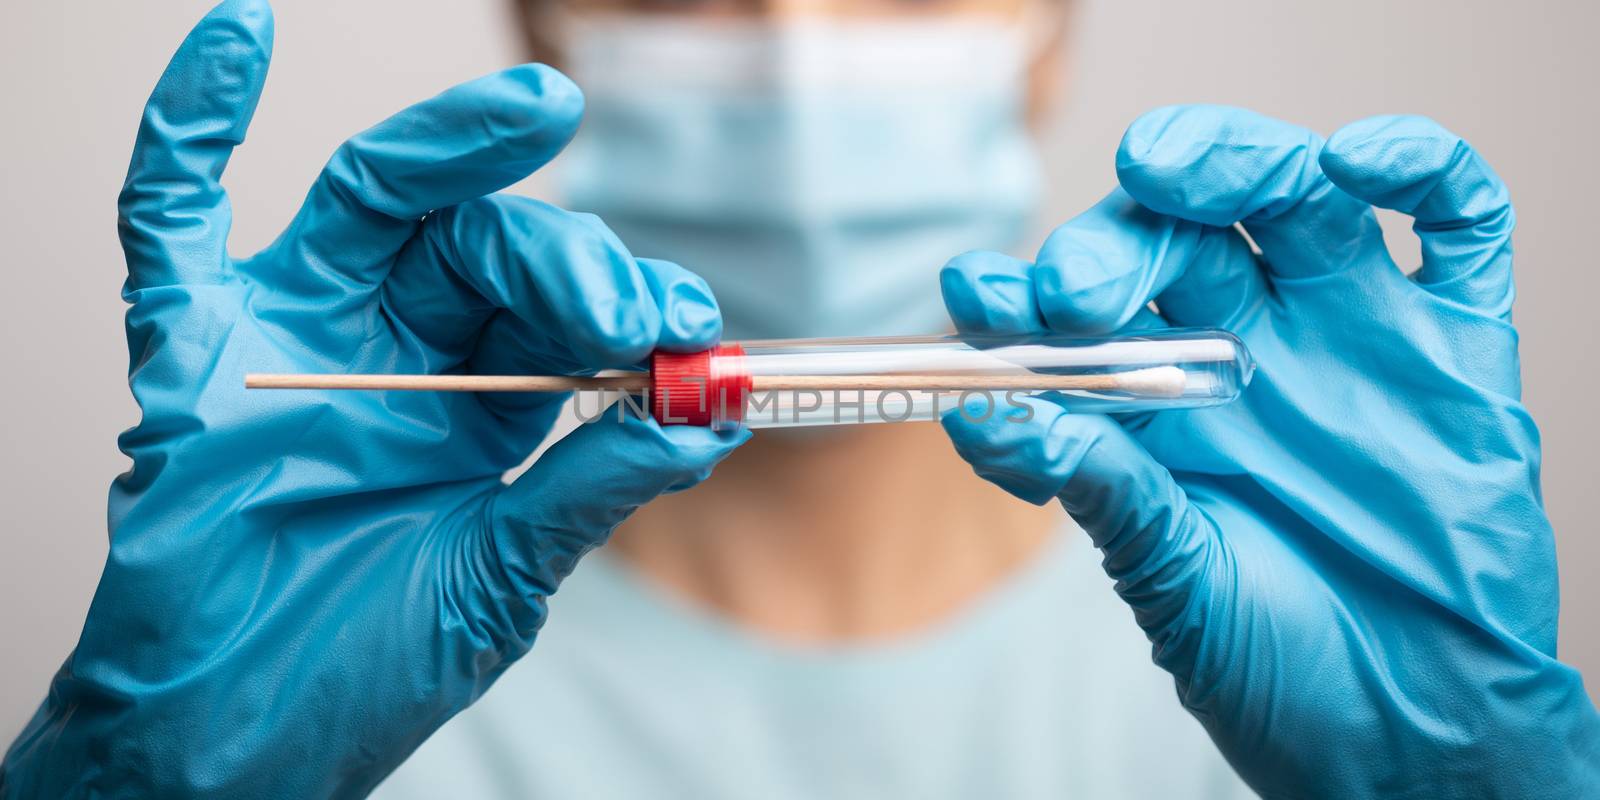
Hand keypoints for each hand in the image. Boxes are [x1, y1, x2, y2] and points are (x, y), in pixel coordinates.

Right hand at [0, 2, 743, 795]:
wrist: (234, 740)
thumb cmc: (363, 668)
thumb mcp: (501, 578)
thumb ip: (589, 490)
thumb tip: (704, 420)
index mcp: (481, 408)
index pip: (560, 313)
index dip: (622, 303)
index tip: (682, 325)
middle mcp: (397, 353)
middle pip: (483, 244)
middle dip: (563, 256)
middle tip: (619, 301)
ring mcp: (295, 338)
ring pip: (374, 201)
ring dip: (450, 146)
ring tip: (532, 114)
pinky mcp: (192, 350)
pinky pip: (172, 219)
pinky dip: (190, 125)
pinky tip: (239, 39)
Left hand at [940, 105, 1599, 796]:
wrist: (1424, 733)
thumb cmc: (1286, 666)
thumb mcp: (1177, 586)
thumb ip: (1102, 494)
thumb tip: (987, 418)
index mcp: (1161, 403)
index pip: (1080, 313)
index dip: (1024, 292)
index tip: (977, 293)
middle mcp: (1249, 351)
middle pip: (1173, 235)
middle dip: (1114, 240)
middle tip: (1077, 288)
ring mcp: (1352, 336)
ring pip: (1289, 196)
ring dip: (1229, 160)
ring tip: (1171, 170)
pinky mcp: (1458, 347)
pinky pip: (1456, 224)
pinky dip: (1415, 168)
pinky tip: (1358, 161)